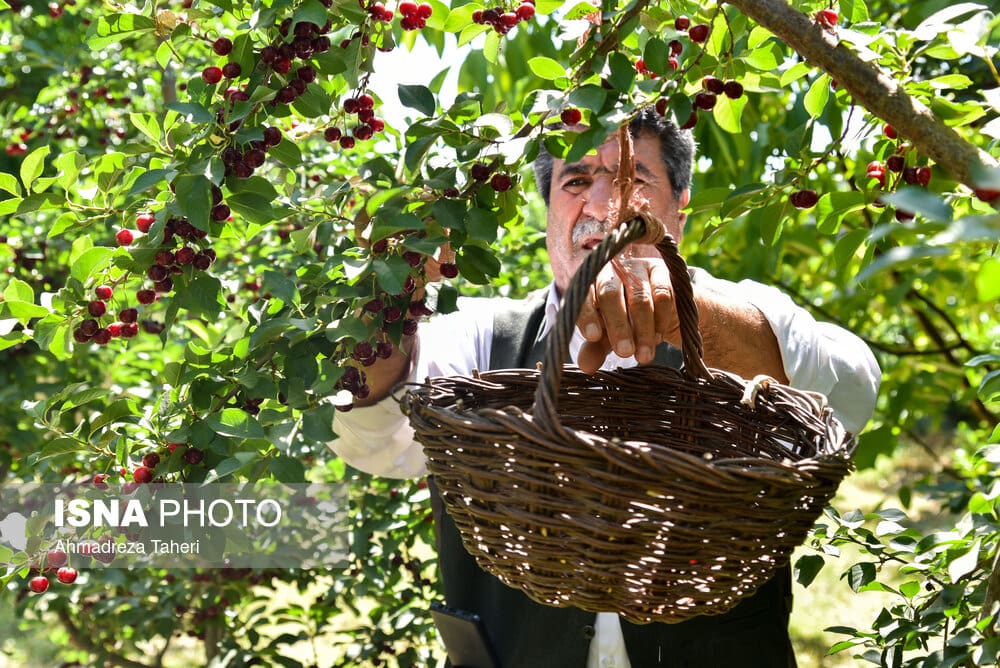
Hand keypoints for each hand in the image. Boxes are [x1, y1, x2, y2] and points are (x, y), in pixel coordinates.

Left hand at [575, 249, 678, 373]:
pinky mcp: (662, 271)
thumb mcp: (608, 338)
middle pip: (609, 293)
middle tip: (625, 353)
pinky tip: (658, 338)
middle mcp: (611, 272)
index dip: (586, 314)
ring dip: (642, 328)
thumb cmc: (625, 323)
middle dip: (617, 326)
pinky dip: (660, 319)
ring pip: (639, 296)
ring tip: (644, 356)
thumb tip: (586, 367)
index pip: (582, 296)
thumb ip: (595, 349)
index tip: (593, 337)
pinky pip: (662, 294)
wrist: (661, 312)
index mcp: (590, 285)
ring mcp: (637, 269)